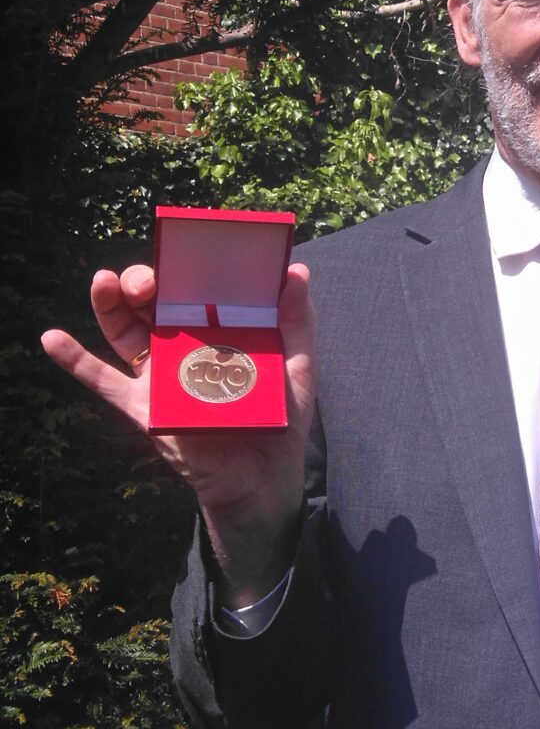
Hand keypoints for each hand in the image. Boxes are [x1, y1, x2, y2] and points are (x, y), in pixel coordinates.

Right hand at [40, 263, 316, 605]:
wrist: (264, 480)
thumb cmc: (282, 418)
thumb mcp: (299, 364)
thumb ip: (297, 320)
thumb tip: (297, 270)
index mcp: (220, 328)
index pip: (195, 288)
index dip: (183, 265)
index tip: (183, 247)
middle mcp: (184, 344)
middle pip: (154, 303)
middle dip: (146, 281)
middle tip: (150, 279)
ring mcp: (160, 374)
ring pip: (125, 331)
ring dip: (109, 304)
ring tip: (103, 281)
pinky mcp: (144, 407)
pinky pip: (104, 382)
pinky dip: (75, 361)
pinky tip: (51, 338)